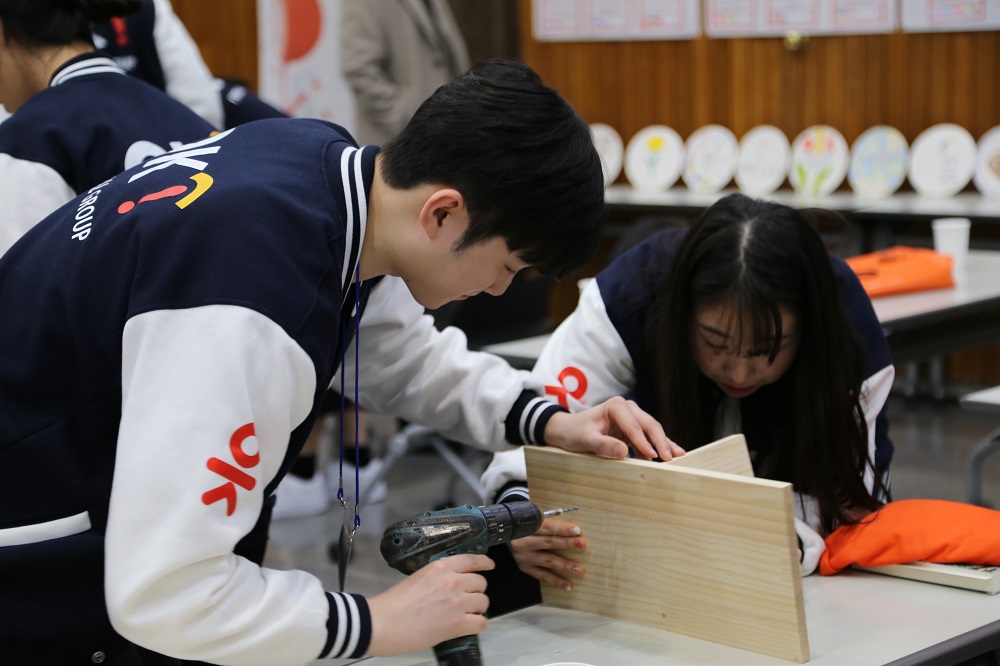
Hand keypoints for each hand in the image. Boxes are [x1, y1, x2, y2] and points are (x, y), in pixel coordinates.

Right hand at [366, 554, 493, 655]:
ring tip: (465, 614)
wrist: (383, 623)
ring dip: (477, 608)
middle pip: (481, 582)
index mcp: (440, 567)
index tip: (489, 565)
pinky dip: (477, 625)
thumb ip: (437, 578)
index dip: (483, 563)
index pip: (471, 560)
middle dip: (475, 591)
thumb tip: (450, 585)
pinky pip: (482, 623)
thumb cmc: (393, 605)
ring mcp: (457, 602)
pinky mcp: (458, 623)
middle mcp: (452, 581)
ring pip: (484, 602)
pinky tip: (468, 626)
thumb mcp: (418, 578)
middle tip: (466, 600)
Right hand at [509, 517, 585, 589]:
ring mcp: (524, 557)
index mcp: (527, 526)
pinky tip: (569, 585)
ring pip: (547, 561)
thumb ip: (549, 522)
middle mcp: (524, 542)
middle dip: (566, 544)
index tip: (577, 531)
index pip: (547, 527)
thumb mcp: (532, 518)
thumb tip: (572, 529)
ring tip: (579, 569)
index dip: (562, 529)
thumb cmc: (525, 524)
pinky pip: (542, 576)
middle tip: (582, 545)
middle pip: (548, 542)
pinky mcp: (525, 568)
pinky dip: (556, 581)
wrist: (503, 532)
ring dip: (564, 565)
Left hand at [543, 396, 684, 460]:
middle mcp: (627, 408)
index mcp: (616, 406)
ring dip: (663, 443)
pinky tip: (667, 455)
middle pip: (648, 425)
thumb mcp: (586, 440)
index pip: (634, 425)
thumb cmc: (575, 432)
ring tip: (677, 456)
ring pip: (651, 431)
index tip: (652, 455)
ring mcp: (631, 418)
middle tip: (669, 457)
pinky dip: (656, 447)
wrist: (568, 430)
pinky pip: (647, 438)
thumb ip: (604, 445)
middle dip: (660, 441)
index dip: (643, 441)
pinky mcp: (632, 429)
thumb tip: (623, 452)